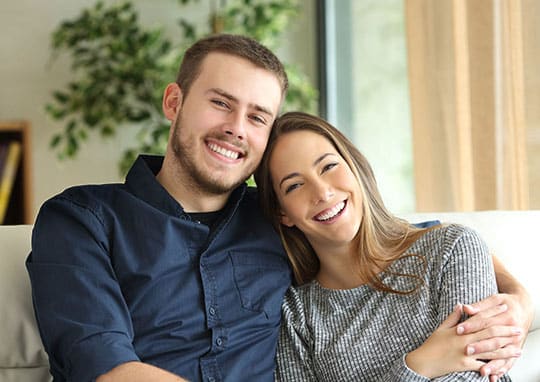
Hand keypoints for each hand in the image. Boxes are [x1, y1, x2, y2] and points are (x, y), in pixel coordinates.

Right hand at [405, 305, 520, 378]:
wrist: (424, 361)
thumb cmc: (432, 345)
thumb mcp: (441, 328)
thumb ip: (453, 317)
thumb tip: (461, 305)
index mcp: (460, 330)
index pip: (481, 318)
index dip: (493, 313)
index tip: (504, 308)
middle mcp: (465, 340)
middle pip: (490, 334)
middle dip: (506, 332)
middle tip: (518, 329)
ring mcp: (466, 353)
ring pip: (490, 351)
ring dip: (506, 350)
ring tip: (518, 349)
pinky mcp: (466, 365)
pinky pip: (483, 365)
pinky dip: (493, 366)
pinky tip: (503, 365)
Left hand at [457, 293, 532, 379]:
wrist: (523, 307)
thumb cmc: (506, 302)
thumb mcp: (494, 299)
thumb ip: (480, 306)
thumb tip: (465, 308)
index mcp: (505, 316)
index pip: (485, 322)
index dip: (471, 325)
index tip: (458, 329)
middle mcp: (512, 330)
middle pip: (493, 339)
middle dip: (480, 346)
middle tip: (466, 351)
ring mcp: (515, 341)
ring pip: (502, 354)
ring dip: (492, 363)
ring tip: (481, 371)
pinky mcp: (516, 349)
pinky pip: (509, 362)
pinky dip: (501, 370)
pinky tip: (493, 377)